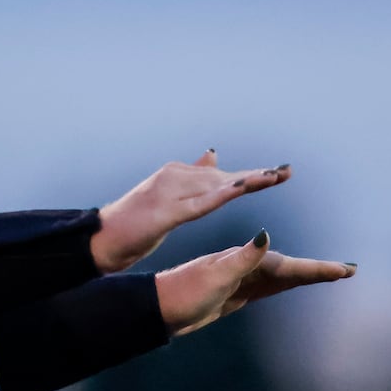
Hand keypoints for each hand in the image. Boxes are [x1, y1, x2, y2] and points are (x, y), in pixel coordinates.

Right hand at [90, 150, 290, 273]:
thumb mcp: (168, 198)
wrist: (103, 237)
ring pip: (215, 186)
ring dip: (244, 182)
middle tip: (287, 172)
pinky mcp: (163, 212)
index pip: (222, 175)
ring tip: (272, 179)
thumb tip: (213, 152)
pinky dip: (219, 196)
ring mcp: (168, 192)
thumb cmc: (134, 221)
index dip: (252, 175)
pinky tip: (238, 192)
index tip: (282, 172)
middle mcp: (175, 176)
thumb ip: (192, 176)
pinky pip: (196, 203)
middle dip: (256, 176)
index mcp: (177, 175)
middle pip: (224, 177)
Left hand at [155, 230, 354, 336]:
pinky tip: (294, 281)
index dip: (318, 269)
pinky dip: (287, 282)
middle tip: (351, 270)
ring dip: (307, 275)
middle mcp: (246, 267)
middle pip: (291, 269)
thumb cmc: (184, 292)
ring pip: (282, 276)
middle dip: (321, 270)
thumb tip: (266, 235)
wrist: (159, 305)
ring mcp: (241, 279)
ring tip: (334, 274)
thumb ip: (242, 258)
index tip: (345, 270)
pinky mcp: (235, 291)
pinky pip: (268, 286)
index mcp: (244, 262)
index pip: (289, 265)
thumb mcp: (215, 276)